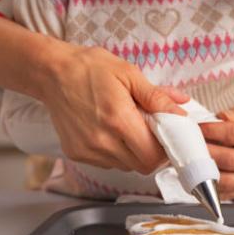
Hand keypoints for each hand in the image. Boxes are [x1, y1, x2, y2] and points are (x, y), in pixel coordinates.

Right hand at [43, 44, 188, 173]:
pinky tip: (110, 131)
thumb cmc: (90, 68)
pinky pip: (106, 163)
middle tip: (150, 130)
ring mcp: (87, 150)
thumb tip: (181, 111)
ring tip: (128, 127)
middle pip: (141, 165)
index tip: (166, 135)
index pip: (153, 156)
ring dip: (133, 152)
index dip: (164, 149)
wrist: (52, 72)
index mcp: (118, 120)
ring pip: (124, 166)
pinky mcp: (76, 153)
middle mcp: (102, 141)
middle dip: (151, 151)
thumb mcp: (129, 73)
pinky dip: (115, 152)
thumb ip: (156, 96)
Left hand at [199, 100, 233, 199]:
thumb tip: (221, 118)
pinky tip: (199, 175)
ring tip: (191, 160)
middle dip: (205, 152)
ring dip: (204, 172)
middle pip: (229, 160)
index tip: (198, 127)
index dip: (213, 131)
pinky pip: (227, 193)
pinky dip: (210, 185)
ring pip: (226, 180)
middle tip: (189, 144)